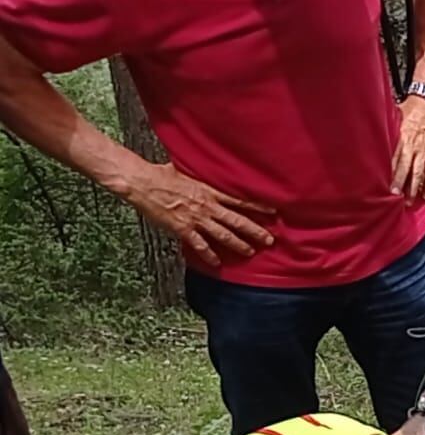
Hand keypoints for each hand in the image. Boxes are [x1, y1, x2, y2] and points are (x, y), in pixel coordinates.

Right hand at [121, 162, 274, 266]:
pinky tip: (217, 263)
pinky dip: (209, 255)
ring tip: (250, 252)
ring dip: (238, 244)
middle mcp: (206, 205)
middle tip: (269, 240)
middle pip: (236, 220)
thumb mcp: (188, 171)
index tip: (272, 212)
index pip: (239, 200)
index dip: (257, 206)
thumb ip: (201, 177)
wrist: (142, 182)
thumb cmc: (161, 174)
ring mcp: (195, 218)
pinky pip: (199, 244)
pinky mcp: (182, 228)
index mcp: (209, 190)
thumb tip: (208, 171)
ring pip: (222, 234)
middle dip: (255, 231)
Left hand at [391, 96, 424, 203]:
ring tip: (410, 201)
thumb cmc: (412, 106)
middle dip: (400, 185)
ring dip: (415, 188)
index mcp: (402, 137)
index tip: (382, 185)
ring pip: (420, 172)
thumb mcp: (395, 115)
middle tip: (394, 198)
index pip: (393, 159)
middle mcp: (414, 145)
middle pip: (405, 169)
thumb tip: (375, 137)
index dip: (388, 173)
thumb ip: (388, 129)